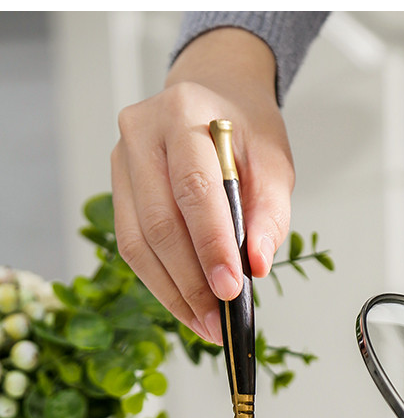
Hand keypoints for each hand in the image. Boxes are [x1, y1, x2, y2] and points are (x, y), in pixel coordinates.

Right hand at [111, 28, 294, 342]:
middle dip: (191, 279)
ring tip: (206, 324)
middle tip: (219, 319)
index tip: (231, 288)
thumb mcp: (274, 159)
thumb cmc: (245, 128)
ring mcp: (121, 159)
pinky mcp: (116, 187)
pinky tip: (187, 306)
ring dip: (173, 291)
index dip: (211, 244)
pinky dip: (161, 282)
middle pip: (160, 221)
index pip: (194, 188)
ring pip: (138, 240)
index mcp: (184, 113)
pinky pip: (132, 245)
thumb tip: (258, 266)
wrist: (212, 93)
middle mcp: (141, 132)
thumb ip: (270, 211)